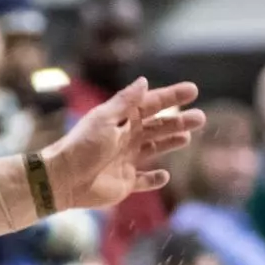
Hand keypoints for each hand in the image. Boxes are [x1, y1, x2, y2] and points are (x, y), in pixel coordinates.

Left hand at [42, 78, 204, 211]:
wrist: (64, 180)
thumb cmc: (82, 146)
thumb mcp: (104, 119)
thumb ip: (125, 102)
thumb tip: (144, 81)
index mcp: (121, 119)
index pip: (152, 104)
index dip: (172, 97)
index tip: (193, 90)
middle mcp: (126, 138)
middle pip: (158, 126)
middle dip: (179, 122)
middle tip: (200, 118)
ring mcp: (126, 160)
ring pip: (154, 149)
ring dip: (171, 142)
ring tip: (187, 138)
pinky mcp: (124, 183)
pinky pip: (143, 180)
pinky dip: (154, 179)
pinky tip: (164, 175)